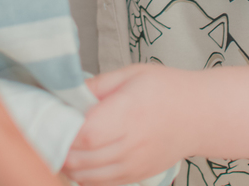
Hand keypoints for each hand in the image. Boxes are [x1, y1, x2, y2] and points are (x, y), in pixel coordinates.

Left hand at [62, 64, 194, 185]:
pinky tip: (77, 159)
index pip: (85, 134)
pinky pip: (100, 184)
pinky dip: (82, 175)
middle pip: (80, 159)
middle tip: (46, 132)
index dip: (61, 130)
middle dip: (57, 149)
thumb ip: (96, 86)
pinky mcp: (136, 176)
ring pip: (85, 176)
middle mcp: (130, 144)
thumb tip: (65, 94)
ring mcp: (133, 165)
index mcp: (128, 113)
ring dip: (66, 164)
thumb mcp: (131, 74)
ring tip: (58, 145)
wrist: (202, 115)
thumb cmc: (167, 89)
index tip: (49, 118)